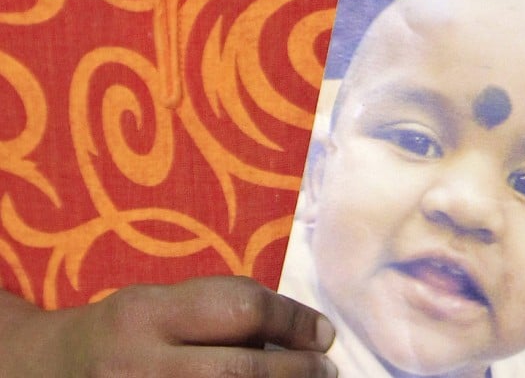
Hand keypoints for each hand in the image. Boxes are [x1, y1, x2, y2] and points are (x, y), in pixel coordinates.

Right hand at [1, 276, 336, 377]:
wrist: (49, 374)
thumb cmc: (126, 332)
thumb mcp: (162, 303)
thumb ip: (222, 311)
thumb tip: (305, 334)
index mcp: (147, 314)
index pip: (240, 310)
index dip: (294, 322)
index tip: (324, 333)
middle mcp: (137, 367)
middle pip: (238, 374)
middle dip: (296, 373)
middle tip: (326, 371)